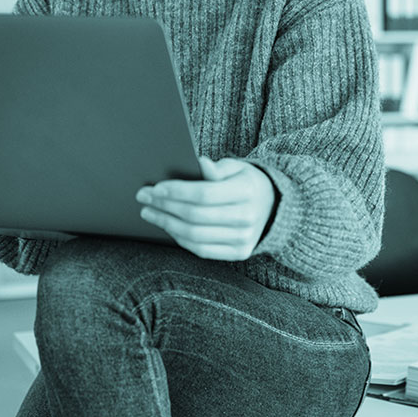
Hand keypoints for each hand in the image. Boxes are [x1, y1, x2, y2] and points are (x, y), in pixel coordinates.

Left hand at [136, 156, 275, 260]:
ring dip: (167, 224)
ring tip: (150, 212)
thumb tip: (199, 163)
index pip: (204, 194)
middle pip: (195, 216)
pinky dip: (180, 239)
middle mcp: (247, 217)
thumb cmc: (246, 183)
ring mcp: (244, 239)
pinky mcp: (239, 253)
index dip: (176, 192)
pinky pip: (202, 250)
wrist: (273, 206)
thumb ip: (216, 168)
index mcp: (247, 191)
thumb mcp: (236, 167)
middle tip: (144, 198)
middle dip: (164, 206)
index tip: (155, 188)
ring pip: (195, 236)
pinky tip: (167, 226)